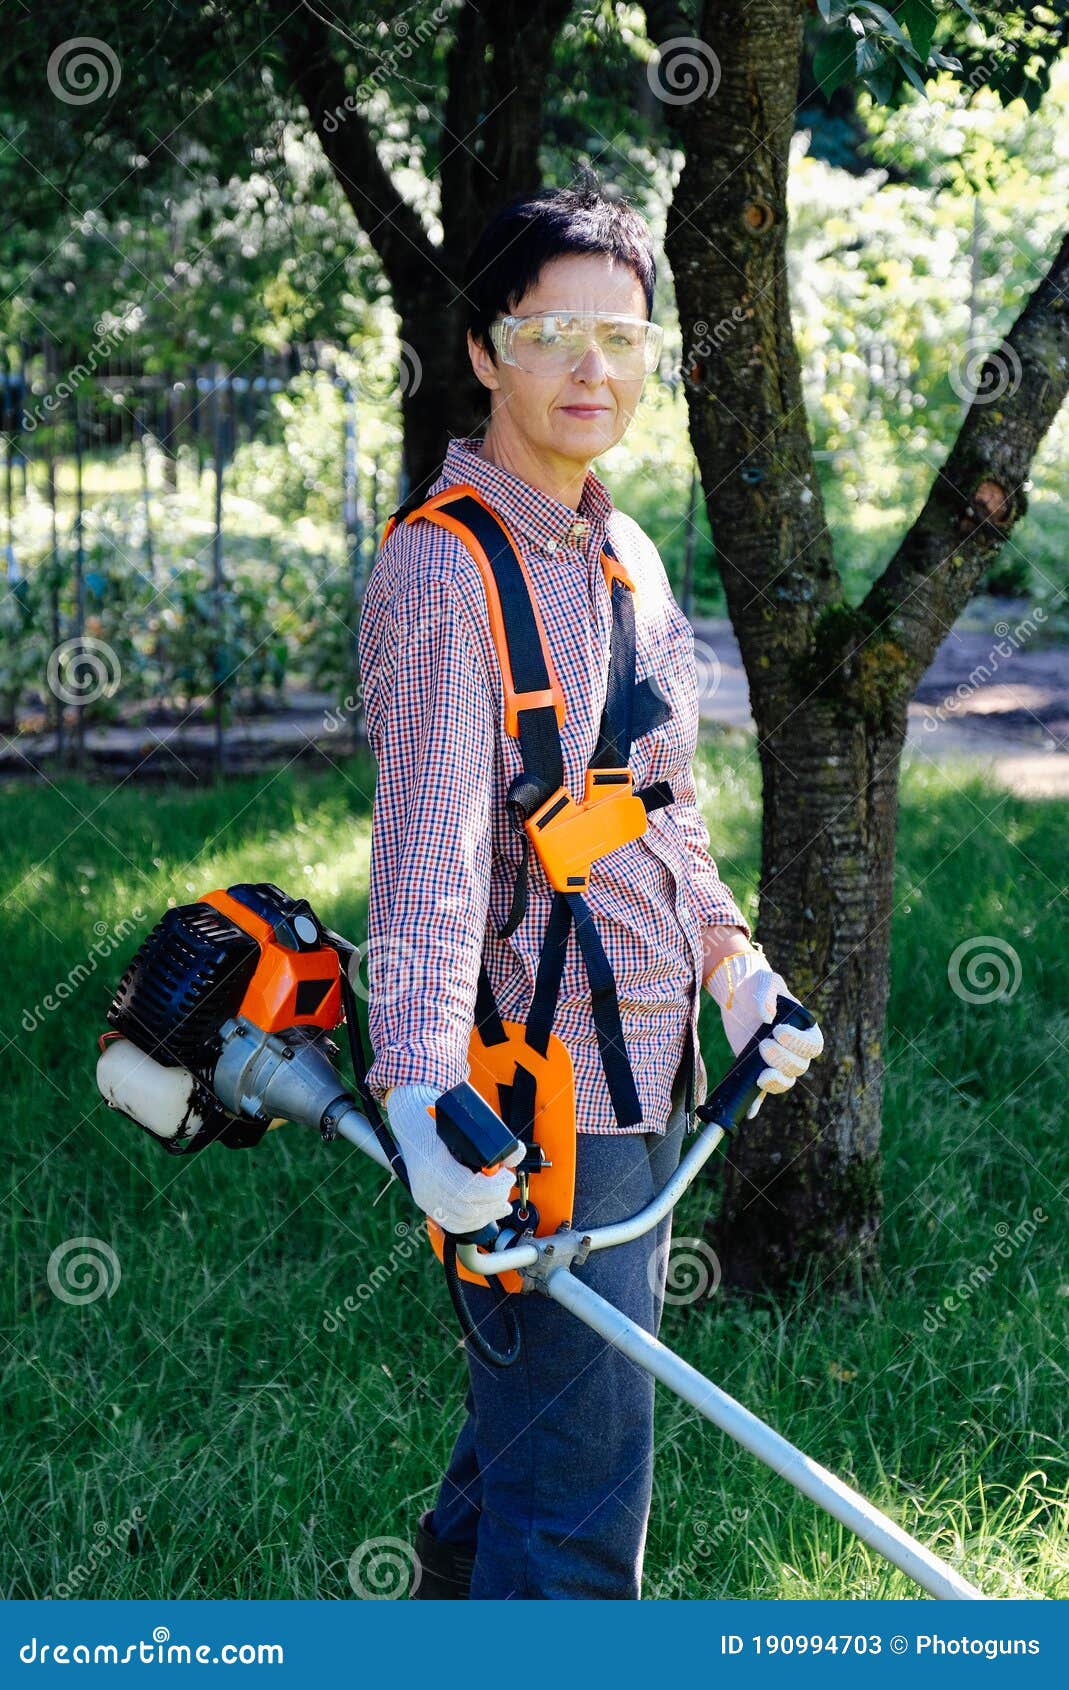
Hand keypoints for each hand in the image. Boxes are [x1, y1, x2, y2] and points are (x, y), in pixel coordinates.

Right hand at [385, 1083, 523, 1234]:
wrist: (412, 1124)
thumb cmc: (440, 1122)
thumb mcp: (466, 1126)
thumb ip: (494, 1141)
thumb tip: (516, 1154)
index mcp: (435, 1163)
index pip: (467, 1188)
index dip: (493, 1188)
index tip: (507, 1176)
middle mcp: (427, 1184)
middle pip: (466, 1208)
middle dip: (494, 1201)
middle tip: (506, 1187)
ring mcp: (425, 1197)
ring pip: (460, 1220)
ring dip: (487, 1214)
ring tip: (501, 1202)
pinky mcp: (427, 1203)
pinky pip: (452, 1223)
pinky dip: (473, 1221)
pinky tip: (487, 1212)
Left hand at [703, 947, 823, 1115]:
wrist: (738, 993)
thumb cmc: (758, 985)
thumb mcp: (765, 982)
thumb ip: (768, 995)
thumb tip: (767, 1017)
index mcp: (804, 1029)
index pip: (813, 1046)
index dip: (798, 1043)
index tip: (778, 1031)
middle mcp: (793, 1049)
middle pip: (799, 1067)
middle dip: (782, 1060)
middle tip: (763, 1045)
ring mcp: (775, 1062)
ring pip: (785, 1081)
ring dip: (775, 1081)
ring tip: (760, 1073)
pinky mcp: (756, 1069)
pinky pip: (761, 1091)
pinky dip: (756, 1104)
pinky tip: (750, 1111)